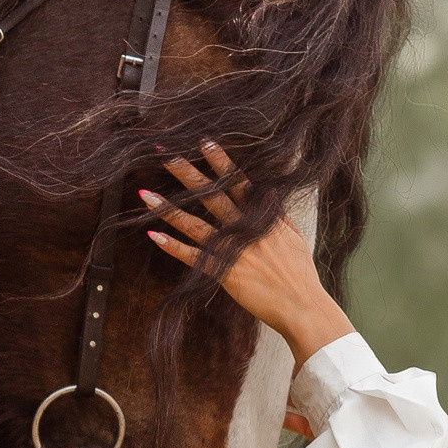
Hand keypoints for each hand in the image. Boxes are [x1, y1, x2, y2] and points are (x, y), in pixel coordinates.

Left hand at [142, 143, 356, 398]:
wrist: (302, 305)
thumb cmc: (300, 274)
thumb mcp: (294, 238)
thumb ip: (278, 218)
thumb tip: (271, 200)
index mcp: (262, 216)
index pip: (238, 182)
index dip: (220, 162)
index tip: (204, 142)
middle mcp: (245, 228)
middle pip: (211, 195)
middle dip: (187, 174)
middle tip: (165, 155)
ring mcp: (232, 249)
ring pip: (195, 224)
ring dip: (169, 208)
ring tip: (145, 193)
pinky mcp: (223, 272)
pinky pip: (192, 257)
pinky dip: (172, 246)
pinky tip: (153, 234)